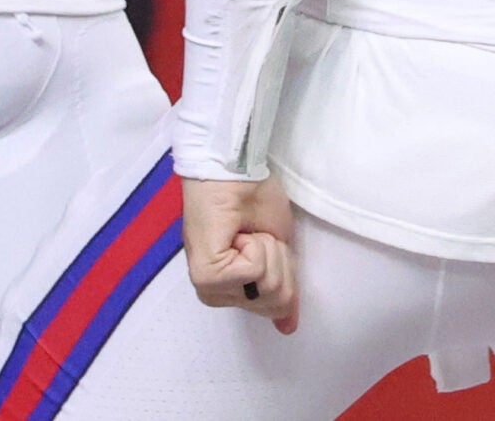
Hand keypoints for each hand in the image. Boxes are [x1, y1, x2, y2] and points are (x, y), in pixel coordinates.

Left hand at [182, 175, 298, 333]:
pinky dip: (256, 246)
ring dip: (268, 251)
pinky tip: (237, 232)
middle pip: (276, 301)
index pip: (278, 306)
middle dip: (278, 261)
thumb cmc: (252, 198)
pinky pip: (253, 272)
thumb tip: (288, 327)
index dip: (284, 268)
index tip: (263, 239)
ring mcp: (209, 286)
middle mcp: (215, 293)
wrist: (234, 167)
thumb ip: (282, 290)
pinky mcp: (207, 274)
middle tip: (255, 235)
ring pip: (267, 287)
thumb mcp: (278, 251)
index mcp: (229, 289)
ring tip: (246, 231)